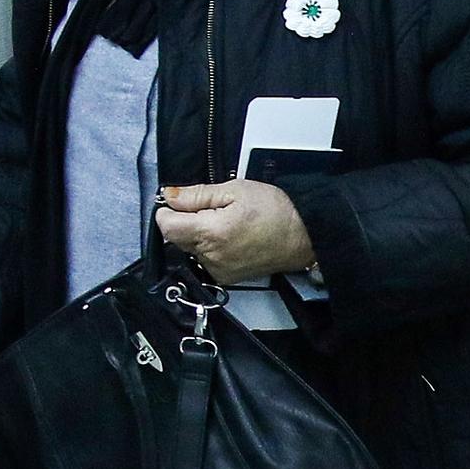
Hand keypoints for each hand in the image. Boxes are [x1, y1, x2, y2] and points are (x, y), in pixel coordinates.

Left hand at [155, 181, 313, 287]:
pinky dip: (211, 248)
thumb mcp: (235, 190)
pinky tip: (230, 237)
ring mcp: (218, 270)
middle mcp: (210, 257)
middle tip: (212, 209)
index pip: (166, 226)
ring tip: (226, 223)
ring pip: (190, 249)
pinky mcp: (225, 277)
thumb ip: (197, 195)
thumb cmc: (275, 211)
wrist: (303, 237)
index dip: (168, 210)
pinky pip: (205, 260)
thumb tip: (169, 196)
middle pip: (177, 238)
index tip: (180, 201)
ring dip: (199, 235)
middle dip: (186, 221)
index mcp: (210, 233)